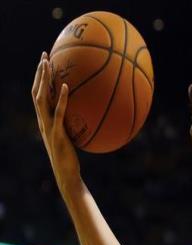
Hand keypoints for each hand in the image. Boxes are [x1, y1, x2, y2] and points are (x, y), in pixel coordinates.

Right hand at [32, 52, 80, 191]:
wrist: (67, 174)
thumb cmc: (71, 158)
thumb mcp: (72, 137)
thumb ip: (74, 125)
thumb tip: (89, 114)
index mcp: (45, 121)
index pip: (38, 95)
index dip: (39, 79)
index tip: (45, 62)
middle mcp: (42, 121)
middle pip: (36, 91)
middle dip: (39, 73)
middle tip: (44, 55)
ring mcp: (48, 127)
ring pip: (41, 98)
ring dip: (44, 80)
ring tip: (49, 64)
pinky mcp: (57, 133)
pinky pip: (58, 112)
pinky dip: (60, 99)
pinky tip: (65, 86)